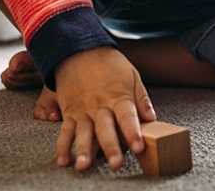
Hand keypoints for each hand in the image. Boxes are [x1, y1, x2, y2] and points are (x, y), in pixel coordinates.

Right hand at [53, 47, 155, 170]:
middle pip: (105, 129)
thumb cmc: (109, 64)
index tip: (139, 147)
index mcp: (118, 97)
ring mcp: (83, 111)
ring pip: (83, 133)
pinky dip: (62, 147)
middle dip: (111, 147)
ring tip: (84, 165)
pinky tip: (63, 161)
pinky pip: (65, 131)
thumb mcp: (132, 75)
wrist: (79, 49)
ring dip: (83, 150)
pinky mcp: (69, 113)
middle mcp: (100, 106)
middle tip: (115, 163)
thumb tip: (151, 118)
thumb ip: (141, 98)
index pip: (127, 117)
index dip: (133, 132)